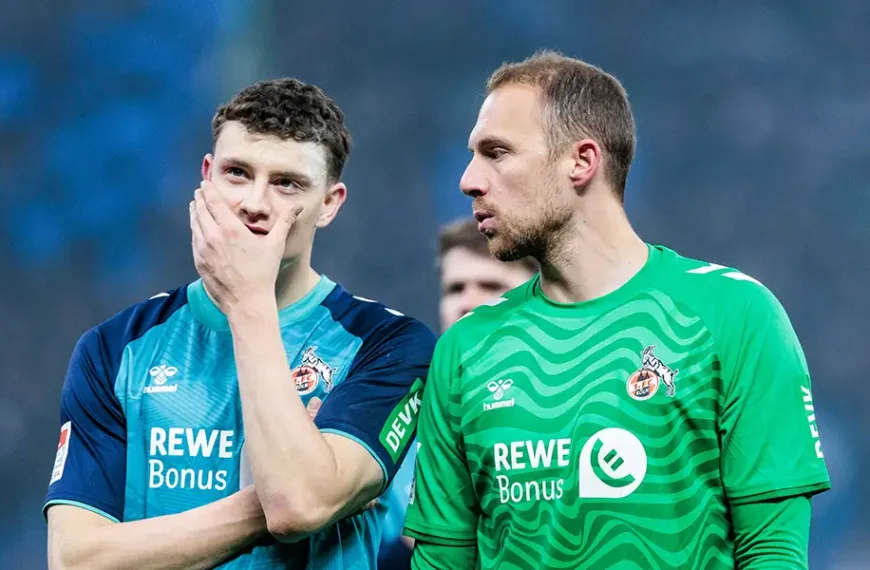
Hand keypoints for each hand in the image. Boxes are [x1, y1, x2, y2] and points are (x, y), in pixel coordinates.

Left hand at [189, 181, 301, 311]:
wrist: (247, 301)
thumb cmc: (263, 273)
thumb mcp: (276, 245)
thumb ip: (285, 222)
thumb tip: (298, 206)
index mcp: (231, 229)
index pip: (214, 202)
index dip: (208, 190)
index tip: (205, 184)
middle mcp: (213, 236)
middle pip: (201, 210)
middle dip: (200, 198)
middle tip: (199, 191)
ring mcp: (203, 249)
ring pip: (194, 224)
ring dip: (195, 212)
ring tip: (195, 205)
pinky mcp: (199, 261)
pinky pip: (194, 240)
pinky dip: (194, 229)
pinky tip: (197, 228)